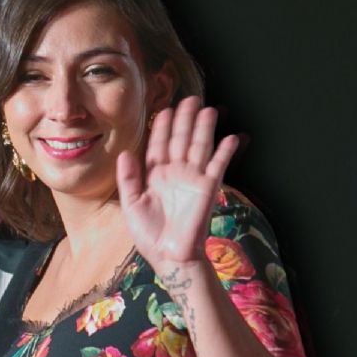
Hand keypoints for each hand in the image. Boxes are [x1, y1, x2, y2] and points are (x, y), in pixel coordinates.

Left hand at [116, 96, 238, 268]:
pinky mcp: (207, 189)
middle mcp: (175, 173)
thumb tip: (125, 152)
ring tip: (209, 110)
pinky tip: (231, 137)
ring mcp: (192, 179)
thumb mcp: (130, 204)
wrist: (169, 257)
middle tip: (190, 99)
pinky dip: (225, 152)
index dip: (163, 127)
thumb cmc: (148, 235)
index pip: (159, 144)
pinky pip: (218, 167)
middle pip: (180, 140)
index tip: (165, 109)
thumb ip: (128, 178)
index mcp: (155, 175)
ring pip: (199, 147)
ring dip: (204, 129)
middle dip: (185, 120)